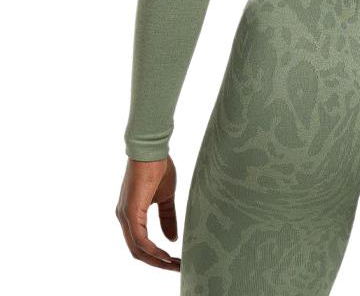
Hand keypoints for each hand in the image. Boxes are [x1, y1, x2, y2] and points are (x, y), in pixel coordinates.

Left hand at [116, 155, 180, 270]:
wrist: (153, 149)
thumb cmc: (158, 168)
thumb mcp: (166, 197)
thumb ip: (168, 217)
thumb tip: (172, 239)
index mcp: (131, 214)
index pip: (141, 244)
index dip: (157, 255)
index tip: (175, 261)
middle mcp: (124, 218)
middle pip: (138, 251)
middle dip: (158, 262)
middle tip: (177, 268)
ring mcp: (125, 215)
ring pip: (137, 249)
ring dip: (156, 260)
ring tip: (174, 264)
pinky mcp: (130, 211)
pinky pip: (139, 239)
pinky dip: (152, 250)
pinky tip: (165, 254)